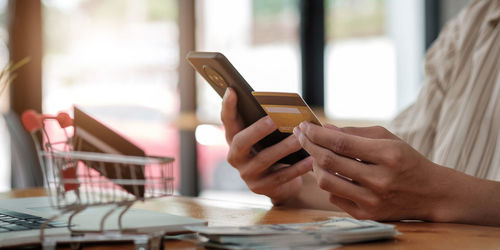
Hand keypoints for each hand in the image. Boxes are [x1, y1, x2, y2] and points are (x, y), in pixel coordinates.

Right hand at [221, 88, 312, 204]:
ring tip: (299, 138)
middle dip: (257, 130)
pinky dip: (297, 168)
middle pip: (241, 142)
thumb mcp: (267, 137)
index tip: (232, 90)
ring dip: (283, 148)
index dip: (228, 106)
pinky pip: (280, 177)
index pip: (227, 121)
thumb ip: (268, 123)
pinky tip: (310, 159)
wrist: (279, 184)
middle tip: (273, 120)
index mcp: (234, 138)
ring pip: (264, 159)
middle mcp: (235, 157)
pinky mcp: (260, 188)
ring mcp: (246, 174)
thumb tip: (285, 105)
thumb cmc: (273, 150)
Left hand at [293, 123, 443, 220]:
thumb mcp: (387, 139)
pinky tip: (333, 174)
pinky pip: (333, 197)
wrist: (430, 194)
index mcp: (388, 155)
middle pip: (329, 161)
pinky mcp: (366, 215)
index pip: (341, 142)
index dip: (317, 133)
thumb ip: (354, 133)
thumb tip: (324, 128)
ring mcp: (372, 201)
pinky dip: (329, 183)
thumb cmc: (405, 160)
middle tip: (300, 135)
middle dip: (309, 145)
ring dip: (314, 165)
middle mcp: (380, 180)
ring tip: (316, 155)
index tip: (304, 126)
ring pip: (326, 182)